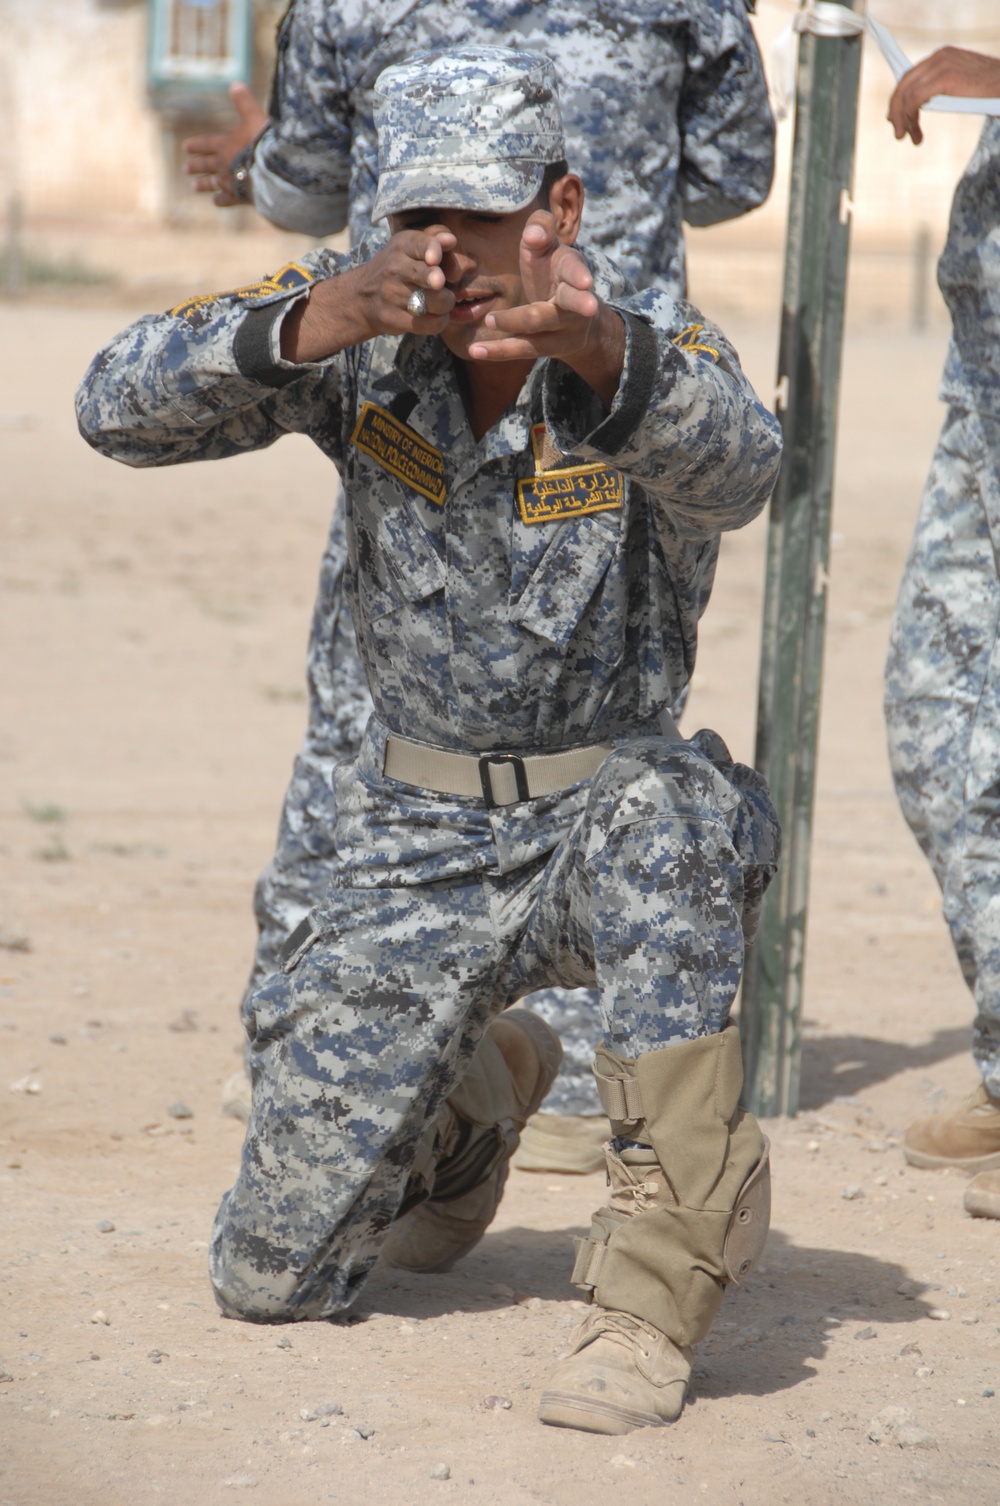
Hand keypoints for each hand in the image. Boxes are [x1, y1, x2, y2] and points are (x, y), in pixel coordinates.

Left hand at [182, 83, 268, 203]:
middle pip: (206, 165)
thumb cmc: (264, 143)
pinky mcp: (239, 197)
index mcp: (225, 145)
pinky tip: (216, 201)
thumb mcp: (254, 117)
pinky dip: (220, 200)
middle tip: (185, 168)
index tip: (185, 148)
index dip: (196, 145)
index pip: (206, 144)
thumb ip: (244, 103)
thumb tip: (235, 84)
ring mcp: (230, 182)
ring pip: (212, 183)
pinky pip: (226, 199)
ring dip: (203, 184)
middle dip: (196, 165)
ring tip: (194, 187)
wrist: (272, 172)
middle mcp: (223, 164)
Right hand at [280, 228, 457, 362]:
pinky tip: (435, 319)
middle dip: (445, 284)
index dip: (438, 254)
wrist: (355, 301)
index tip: (438, 260)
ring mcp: (393, 296)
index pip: (428, 245)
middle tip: (442, 286)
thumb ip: (430, 238)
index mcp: (400, 245)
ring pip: (437, 302)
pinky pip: (430, 325)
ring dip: (445, 304)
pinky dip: (439, 323)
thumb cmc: (392, 270)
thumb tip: (450, 236)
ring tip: (440, 302)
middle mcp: (395, 268)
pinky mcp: (394, 321)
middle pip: (436, 277)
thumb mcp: (406, 247)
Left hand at [469, 212, 600, 363]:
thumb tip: (533, 233)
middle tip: (590, 307)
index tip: (586, 281)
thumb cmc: (552, 270)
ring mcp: (563, 328)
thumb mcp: (548, 246)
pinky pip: (523, 348)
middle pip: (571, 301)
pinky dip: (498, 350)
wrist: (576, 319)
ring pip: (539, 326)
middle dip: (579, 303)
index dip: (580, 274)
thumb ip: (541, 229)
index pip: (576, 269)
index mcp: (572, 270)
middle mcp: (574, 302)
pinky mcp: (548, 347)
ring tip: (490, 320)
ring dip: (514, 322)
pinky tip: (476, 350)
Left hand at [888, 46, 999, 144]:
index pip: (911, 76)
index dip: (899, 98)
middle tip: (898, 132)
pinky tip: (914, 130)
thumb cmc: (989, 90)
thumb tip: (922, 106)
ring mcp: (941, 65)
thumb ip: (940, 91)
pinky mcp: (945, 78)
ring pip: (907, 92)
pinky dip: (910, 115)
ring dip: (903, 118)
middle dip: (897, 110)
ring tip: (906, 136)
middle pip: (904, 83)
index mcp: (942, 56)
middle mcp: (938, 57)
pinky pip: (915, 98)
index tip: (896, 118)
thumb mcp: (960, 87)